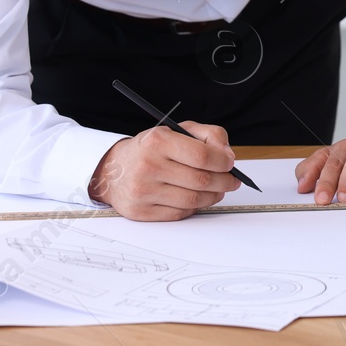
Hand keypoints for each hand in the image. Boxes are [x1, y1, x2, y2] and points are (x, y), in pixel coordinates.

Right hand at [86, 122, 241, 220]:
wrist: (113, 170)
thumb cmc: (150, 149)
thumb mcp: (177, 130)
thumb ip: (208, 135)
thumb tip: (228, 155)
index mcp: (158, 141)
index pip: (201, 155)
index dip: (223, 162)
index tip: (230, 163)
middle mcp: (148, 166)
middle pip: (200, 180)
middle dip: (224, 182)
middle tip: (232, 180)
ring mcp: (143, 191)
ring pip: (193, 200)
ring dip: (213, 196)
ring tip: (218, 190)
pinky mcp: (141, 212)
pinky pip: (179, 214)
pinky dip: (195, 208)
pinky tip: (198, 199)